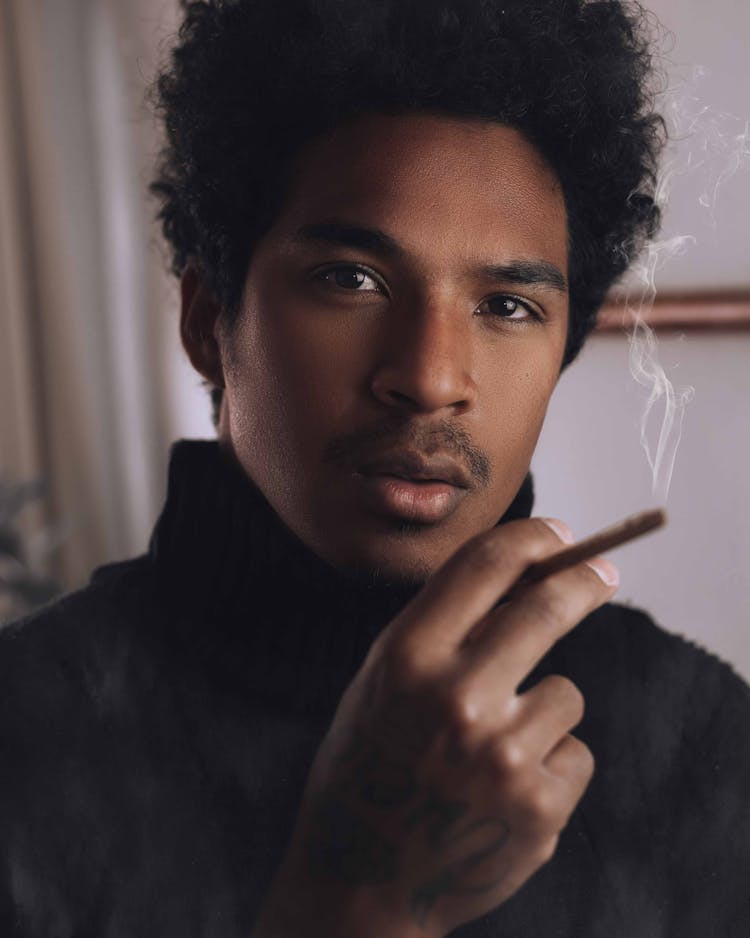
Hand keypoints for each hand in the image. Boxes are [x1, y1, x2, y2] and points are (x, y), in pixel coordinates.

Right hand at [257, 518, 617, 937]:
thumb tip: (525, 576)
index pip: (484, 566)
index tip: (560, 534)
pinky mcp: (537, 806)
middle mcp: (455, 697)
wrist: (360, 878)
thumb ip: (444, 630)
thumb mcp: (384, 681)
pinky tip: (503, 794)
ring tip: (493, 753)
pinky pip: (574, 752)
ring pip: (566, 693)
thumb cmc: (371, 764)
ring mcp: (500, 755)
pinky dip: (550, 766)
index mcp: (407, 657)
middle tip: (604, 575)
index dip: (531, 539)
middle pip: (547, 607)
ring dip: (542, 711)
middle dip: (585, 582)